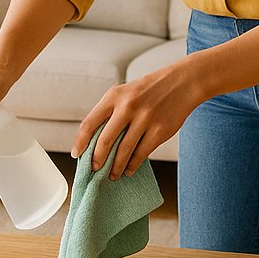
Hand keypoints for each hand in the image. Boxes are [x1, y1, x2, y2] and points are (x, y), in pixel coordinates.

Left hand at [71, 63, 205, 179]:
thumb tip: (95, 142)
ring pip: (124, 152)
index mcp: (114, 96)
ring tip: (112, 175)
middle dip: (97, 160)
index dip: (80, 142)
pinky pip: (141, 154)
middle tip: (95, 169)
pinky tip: (129, 169)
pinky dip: (133, 165)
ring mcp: (145, 119)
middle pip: (105, 141)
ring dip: (115, 167)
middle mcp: (128, 106)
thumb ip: (110, 112)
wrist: (182, 83)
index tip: (76, 154)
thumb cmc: (149, 90)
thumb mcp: (125, 92)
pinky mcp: (159, 130)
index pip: (89, 123)